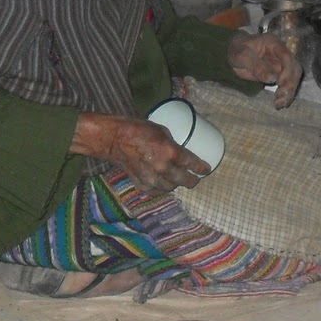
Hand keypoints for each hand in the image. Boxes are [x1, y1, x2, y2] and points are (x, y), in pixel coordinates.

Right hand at [73, 112, 210, 193]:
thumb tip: (180, 150)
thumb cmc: (138, 129)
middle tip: (195, 178)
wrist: (114, 140)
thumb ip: (172, 143)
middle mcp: (164, 169)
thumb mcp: (162, 130)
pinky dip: (161, 187)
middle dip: (192, 180)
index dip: (202, 168)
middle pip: (184, 181)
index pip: (192, 164)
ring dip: (176, 184)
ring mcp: (152, 179)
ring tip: (178, 179)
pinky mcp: (142, 184)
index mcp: (171, 153)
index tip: (206, 169)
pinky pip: (156, 190)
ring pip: (171, 187)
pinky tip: (162, 182)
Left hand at [226, 31, 301, 107]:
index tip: (280, 83)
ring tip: (280, 104)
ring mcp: (282, 65)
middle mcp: (281, 54)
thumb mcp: (242, 56)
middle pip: (294, 68)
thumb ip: (256, 66)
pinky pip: (287, 85)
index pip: (287, 57)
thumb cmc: (237, 50)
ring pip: (293, 78)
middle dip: (290, 84)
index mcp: (273, 44)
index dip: (287, 70)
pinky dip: (286, 95)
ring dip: (289, 92)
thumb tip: (271, 78)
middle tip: (280, 96)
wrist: (234, 54)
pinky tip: (281, 104)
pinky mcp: (280, 75)